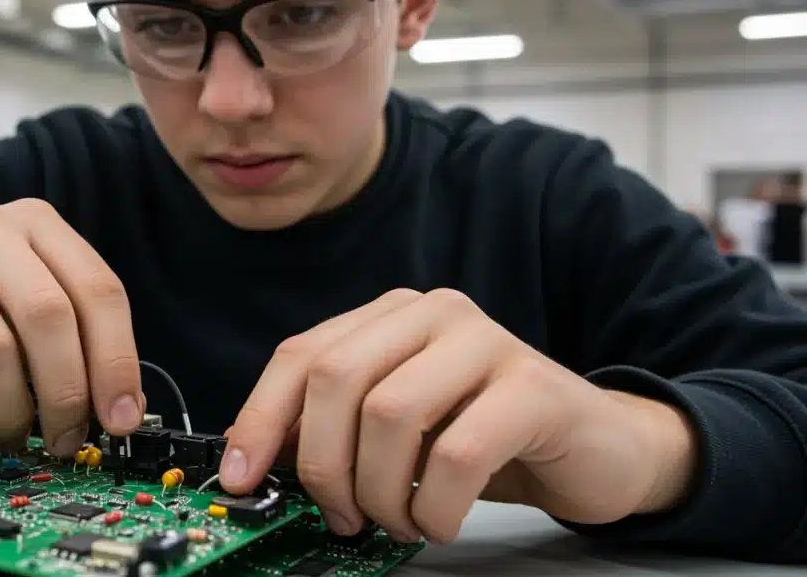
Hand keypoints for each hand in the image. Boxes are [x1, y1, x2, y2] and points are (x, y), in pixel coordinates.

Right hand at [0, 199, 144, 454]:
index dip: (116, 361)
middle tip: (65, 439)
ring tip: (12, 435)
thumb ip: (74, 341)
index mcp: (36, 222)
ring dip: (11, 411)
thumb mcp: (22, 304)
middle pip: (48, 316)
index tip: (121, 419)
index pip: (98, 290)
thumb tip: (121, 410)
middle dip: (65, 393)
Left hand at [220, 289, 697, 543]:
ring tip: (398, 522)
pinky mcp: (532, 387)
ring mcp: (486, 342)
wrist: (595, 446)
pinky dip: (434, 506)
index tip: (241, 478)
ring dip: (380, 491)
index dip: (260, 418)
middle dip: (323, 465)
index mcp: (390, 317)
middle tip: (342, 516)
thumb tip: (258, 462)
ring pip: (390, 415)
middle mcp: (433, 314)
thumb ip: (336, 425)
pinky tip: (439, 521)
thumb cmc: (484, 438)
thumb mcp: (398, 426)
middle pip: (336, 380)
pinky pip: (456, 453)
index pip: (300, 355)